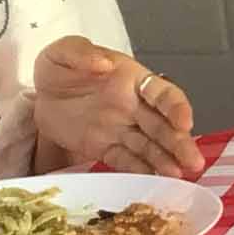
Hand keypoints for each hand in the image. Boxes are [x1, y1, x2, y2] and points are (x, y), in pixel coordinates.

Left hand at [30, 38, 203, 178]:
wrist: (40, 95)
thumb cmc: (60, 70)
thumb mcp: (63, 52)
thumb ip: (81, 53)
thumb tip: (103, 62)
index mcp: (132, 81)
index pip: (162, 94)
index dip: (176, 108)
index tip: (184, 122)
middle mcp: (134, 107)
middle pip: (163, 126)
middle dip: (180, 143)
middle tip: (193, 161)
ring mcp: (122, 130)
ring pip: (150, 147)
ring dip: (165, 161)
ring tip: (178, 175)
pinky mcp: (105, 149)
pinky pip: (125, 161)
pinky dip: (139, 171)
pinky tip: (152, 181)